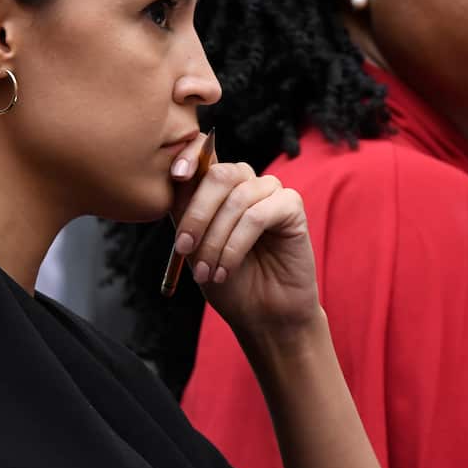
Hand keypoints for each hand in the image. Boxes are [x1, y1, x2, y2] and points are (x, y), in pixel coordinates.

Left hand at [169, 133, 319, 341]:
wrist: (260, 315)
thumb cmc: (228, 281)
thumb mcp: (195, 244)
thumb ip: (186, 210)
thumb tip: (175, 177)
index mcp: (220, 186)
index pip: (205, 152)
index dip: (190, 154)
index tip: (176, 175)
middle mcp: (246, 182)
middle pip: (219, 175)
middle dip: (197, 214)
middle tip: (183, 248)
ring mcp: (271, 192)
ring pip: (237, 199)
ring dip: (216, 240)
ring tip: (207, 272)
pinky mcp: (292, 207)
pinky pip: (258, 216)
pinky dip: (236, 245)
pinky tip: (227, 269)